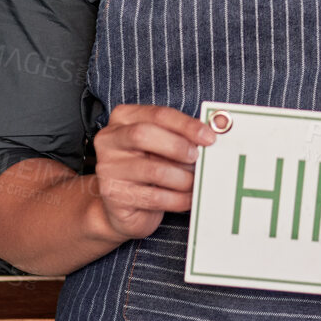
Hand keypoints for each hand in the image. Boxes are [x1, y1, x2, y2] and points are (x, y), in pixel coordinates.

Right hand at [89, 104, 215, 241]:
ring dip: (182, 178)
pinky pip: (154, 197)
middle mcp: (109, 140)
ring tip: (194, 182)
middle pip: (143, 134)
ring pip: (152, 169)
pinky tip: (188, 198)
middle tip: (196, 158)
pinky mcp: (113, 195)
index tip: (208, 136)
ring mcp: (108, 168)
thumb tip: (213, 134)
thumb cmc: (148, 168)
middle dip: (177, 146)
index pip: (157, 114)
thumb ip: (181, 136)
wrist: (123, 206)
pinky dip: (178, 199)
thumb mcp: (161, 146)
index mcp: (123, 118)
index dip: (186, 125)